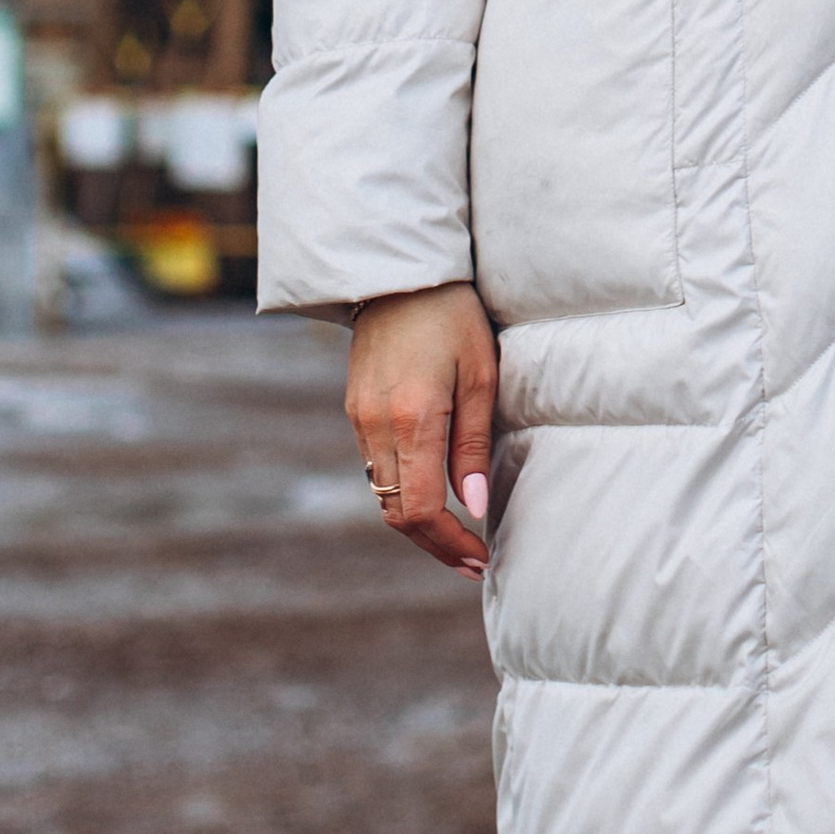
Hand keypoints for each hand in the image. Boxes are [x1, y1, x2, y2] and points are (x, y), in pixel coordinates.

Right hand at [347, 282, 497, 576]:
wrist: (400, 271)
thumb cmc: (453, 316)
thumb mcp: (480, 375)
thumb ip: (473, 445)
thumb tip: (475, 507)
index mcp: (413, 419)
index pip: (422, 509)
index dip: (450, 543)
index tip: (479, 557)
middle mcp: (376, 426)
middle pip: (397, 513)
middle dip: (434, 544)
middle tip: (471, 561)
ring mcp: (359, 418)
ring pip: (382, 494)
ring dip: (417, 522)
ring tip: (457, 535)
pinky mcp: (354, 408)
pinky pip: (374, 467)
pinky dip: (401, 490)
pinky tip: (431, 490)